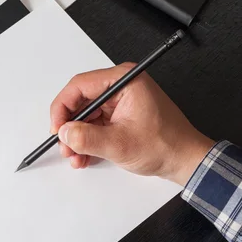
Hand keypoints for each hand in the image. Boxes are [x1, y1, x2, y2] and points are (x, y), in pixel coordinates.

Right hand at [50, 63, 214, 185]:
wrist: (184, 160)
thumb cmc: (165, 145)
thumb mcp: (119, 144)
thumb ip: (87, 138)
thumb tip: (64, 132)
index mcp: (124, 81)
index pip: (79, 86)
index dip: (63, 108)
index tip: (57, 128)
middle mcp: (120, 86)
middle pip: (80, 101)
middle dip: (70, 127)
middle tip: (65, 145)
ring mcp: (119, 101)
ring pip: (85, 115)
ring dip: (76, 137)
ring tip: (75, 156)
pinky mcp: (118, 114)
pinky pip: (94, 124)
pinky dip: (86, 139)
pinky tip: (84, 155)